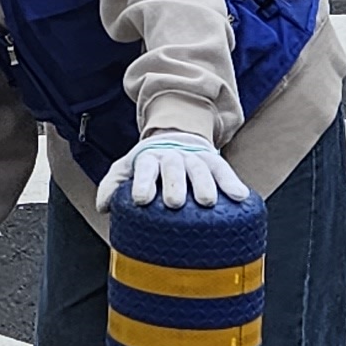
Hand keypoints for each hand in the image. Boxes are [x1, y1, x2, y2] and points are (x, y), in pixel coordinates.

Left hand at [98, 131, 243, 211]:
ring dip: (204, 184)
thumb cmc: (149, 165)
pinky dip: (232, 183)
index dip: (142, 182)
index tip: (140, 199)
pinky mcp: (215, 161)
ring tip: (207, 202)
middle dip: (174, 184)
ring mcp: (195, 158)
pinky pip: (224, 171)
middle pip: (174, 168)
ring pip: (200, 169)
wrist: (175, 139)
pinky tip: (241, 197)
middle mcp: (172, 156)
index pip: (144, 168)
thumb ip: (112, 185)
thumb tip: (104, 207)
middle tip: (174, 202)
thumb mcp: (126, 168)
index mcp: (149, 158)